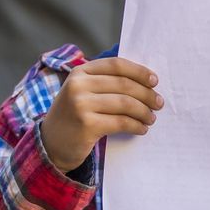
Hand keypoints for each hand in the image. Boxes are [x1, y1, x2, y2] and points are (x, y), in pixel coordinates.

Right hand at [40, 56, 161, 173]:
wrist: (51, 144)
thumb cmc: (74, 116)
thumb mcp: (82, 92)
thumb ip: (105, 82)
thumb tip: (146, 81)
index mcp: (80, 72)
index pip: (116, 65)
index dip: (139, 71)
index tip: (155, 81)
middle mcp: (78, 85)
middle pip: (124, 84)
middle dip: (147, 94)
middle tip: (158, 103)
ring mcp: (81, 105)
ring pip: (125, 103)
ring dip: (144, 111)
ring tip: (151, 118)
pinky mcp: (87, 125)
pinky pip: (121, 122)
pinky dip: (136, 125)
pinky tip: (142, 128)